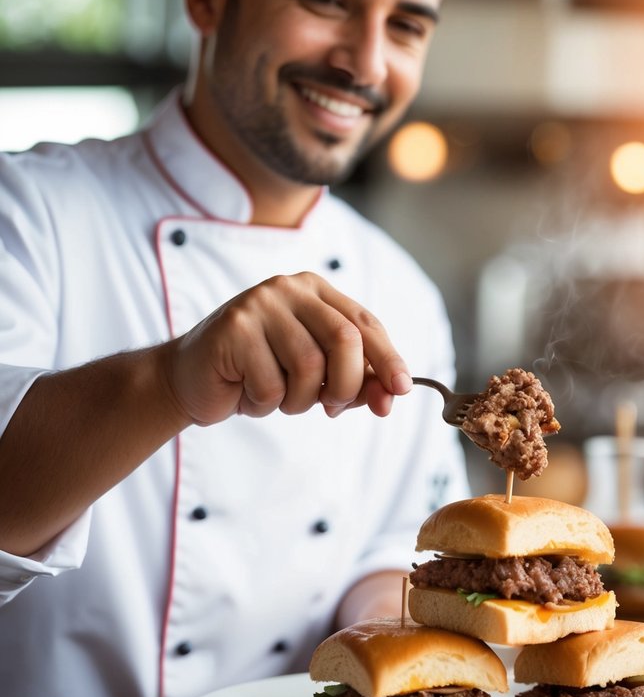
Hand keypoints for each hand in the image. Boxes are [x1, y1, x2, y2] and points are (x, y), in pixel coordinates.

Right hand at [160, 271, 411, 424]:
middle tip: (330, 408)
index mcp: (315, 291)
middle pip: (345, 341)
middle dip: (346, 386)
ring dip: (298, 400)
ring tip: (277, 397)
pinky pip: (271, 384)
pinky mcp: (233, 328)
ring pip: (308, 367)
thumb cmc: (259, 375)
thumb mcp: (315, 378)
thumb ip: (355, 381)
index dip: (388, 359)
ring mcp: (259, 304)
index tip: (401, 390)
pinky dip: (265, 403)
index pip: (365, 324)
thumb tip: (393, 395)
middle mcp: (289, 288)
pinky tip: (246, 392)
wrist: (190, 381)